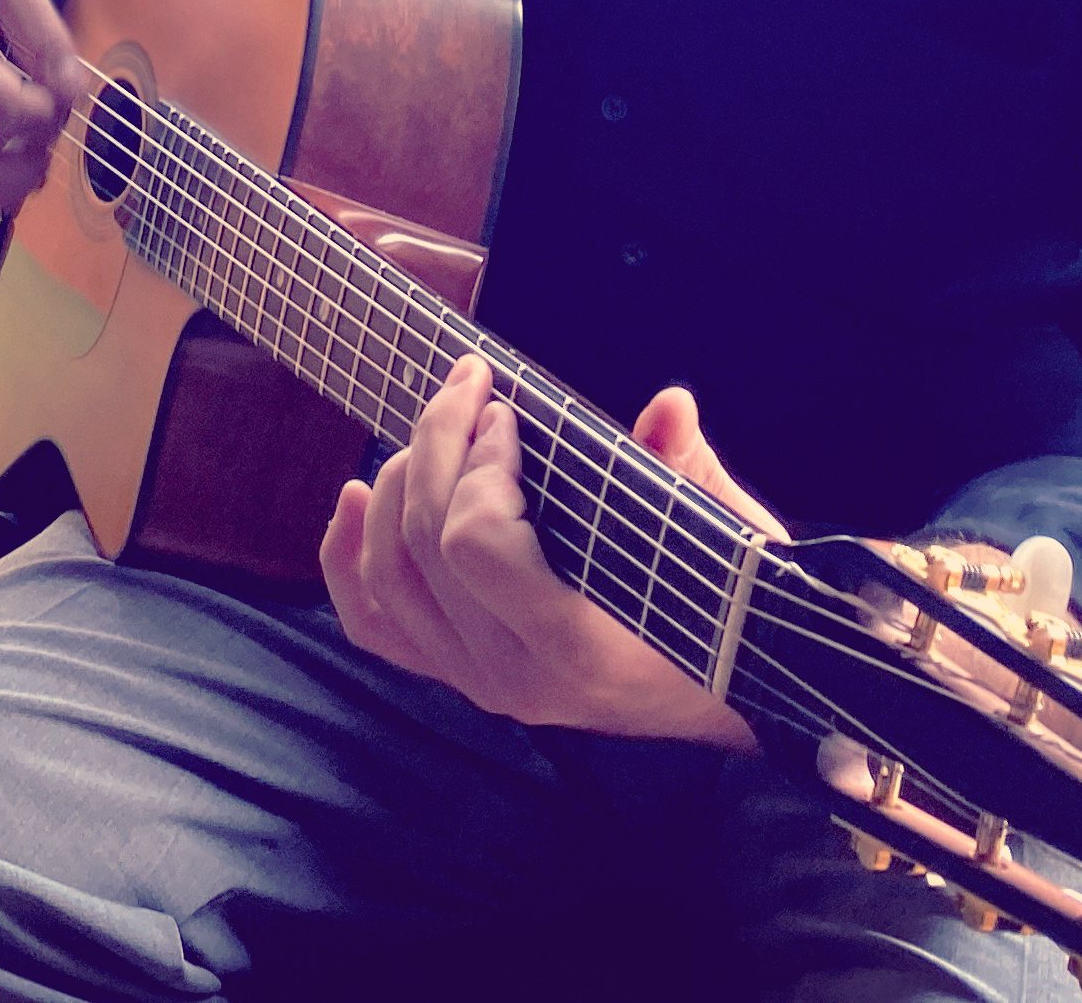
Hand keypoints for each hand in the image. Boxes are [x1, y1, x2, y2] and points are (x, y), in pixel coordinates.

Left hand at [320, 355, 784, 748]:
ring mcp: (480, 682)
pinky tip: (350, 497)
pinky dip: (348, 558)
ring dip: (396, 483)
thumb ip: (683, 472)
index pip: (475, 543)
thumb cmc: (731, 608)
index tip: (510, 412)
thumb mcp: (724, 541)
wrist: (733, 696)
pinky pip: (376, 623)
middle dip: (437, 443)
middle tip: (471, 385)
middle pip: (422, 543)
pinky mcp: (463, 675)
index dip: (479, 463)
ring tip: (434, 428)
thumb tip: (667, 405)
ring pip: (388, 575)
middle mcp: (513, 676)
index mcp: (576, 647)